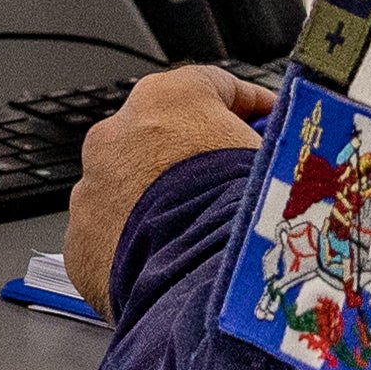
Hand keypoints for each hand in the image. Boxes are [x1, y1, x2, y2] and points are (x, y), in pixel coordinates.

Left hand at [68, 65, 275, 312]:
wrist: (203, 282)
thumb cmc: (243, 212)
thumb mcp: (277, 160)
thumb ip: (269, 149)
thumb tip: (289, 156)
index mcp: (168, 99)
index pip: (210, 87)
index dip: (246, 107)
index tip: (265, 123)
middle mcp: (117, 135)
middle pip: (159, 138)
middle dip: (191, 159)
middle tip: (229, 185)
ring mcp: (93, 189)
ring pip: (127, 189)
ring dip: (157, 205)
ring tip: (199, 236)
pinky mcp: (81, 244)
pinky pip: (110, 241)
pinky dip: (136, 250)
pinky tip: (171, 267)